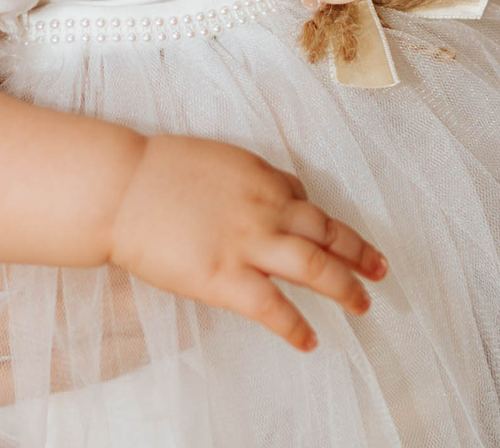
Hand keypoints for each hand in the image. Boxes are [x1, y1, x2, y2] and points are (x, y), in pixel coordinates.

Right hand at [106, 135, 386, 350]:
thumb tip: (267, 191)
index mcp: (260, 177)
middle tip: (381, 268)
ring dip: (347, 286)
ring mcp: (249, 244)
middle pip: (328, 231)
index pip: (304, 197)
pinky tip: (310, 340)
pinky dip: (297, 327)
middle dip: (359, 252)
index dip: (320, 219)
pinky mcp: (226, 278)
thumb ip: (245, 179)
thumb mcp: (214, 158)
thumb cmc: (154, 171)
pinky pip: (274, 308)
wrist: (119, 188)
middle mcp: (266, 208)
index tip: (329, 234)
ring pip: (316, 267)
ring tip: (364, 304)